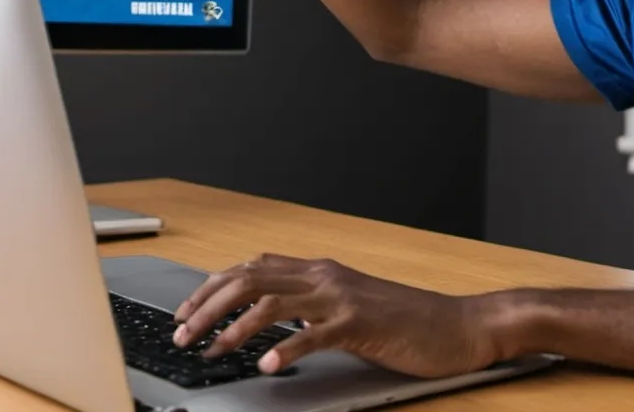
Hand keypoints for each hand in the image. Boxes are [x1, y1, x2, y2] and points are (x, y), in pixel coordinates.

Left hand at [171, 253, 510, 377]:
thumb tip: (262, 319)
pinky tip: (267, 366)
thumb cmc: (400, 321)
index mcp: (320, 271)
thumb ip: (308, 307)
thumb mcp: (345, 308)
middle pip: (252, 278)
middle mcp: (326, 276)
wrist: (453, 326)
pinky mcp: (362, 323)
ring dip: (234, 326)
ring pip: (275, 301)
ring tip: (210, 349)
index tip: (183, 312)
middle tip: (180, 333)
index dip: (212, 286)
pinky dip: (286, 349)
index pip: (253, 267)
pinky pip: (316, 335)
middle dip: (208, 304)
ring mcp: (343, 297)